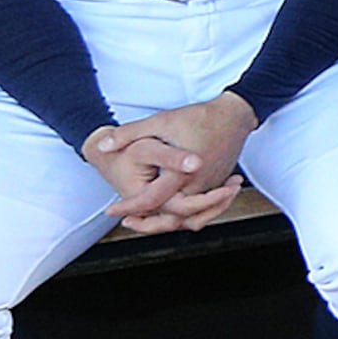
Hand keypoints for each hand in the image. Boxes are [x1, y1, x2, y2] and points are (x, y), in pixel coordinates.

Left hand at [85, 92, 254, 232]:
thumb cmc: (199, 117)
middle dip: (149, 223)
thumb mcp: (159, 121)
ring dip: (169, 221)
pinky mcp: (218, 184)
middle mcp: (198, 184)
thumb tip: (103, 145)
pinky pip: (202, 208)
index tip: (113, 210)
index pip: (151, 200)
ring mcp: (211, 186)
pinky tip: (173, 206)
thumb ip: (129, 134)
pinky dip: (186, 213)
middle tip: (129, 221)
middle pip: (173, 217)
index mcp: (181, 173)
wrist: (234, 115)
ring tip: (147, 220)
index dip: (129, 207)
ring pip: (190, 216)